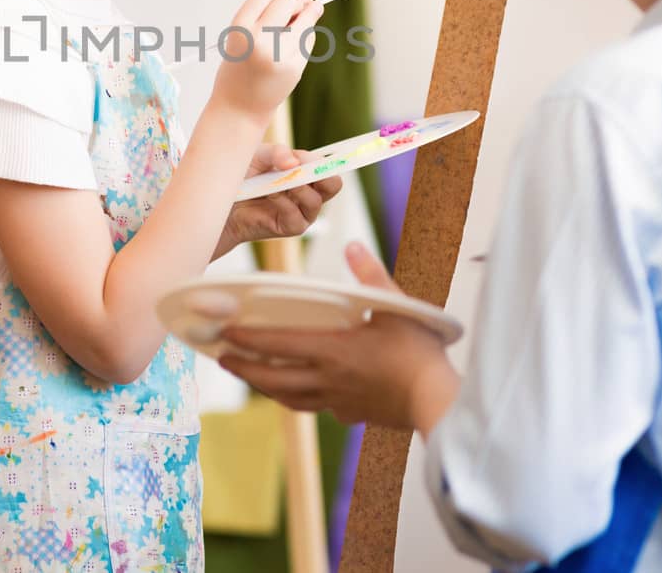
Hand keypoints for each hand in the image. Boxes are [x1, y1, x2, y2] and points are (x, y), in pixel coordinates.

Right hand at [211, 0, 323, 123]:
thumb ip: (269, 17)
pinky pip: (308, 39)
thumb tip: (309, 1)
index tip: (279, 7)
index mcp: (239, 27)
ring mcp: (278, 53)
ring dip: (306, 19)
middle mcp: (258, 38)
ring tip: (292, 35)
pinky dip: (305, 39)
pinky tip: (291, 52)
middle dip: (294, 5)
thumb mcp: (242, 37)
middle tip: (290, 19)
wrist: (238, 109)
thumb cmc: (240, 69)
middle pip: (288, 0)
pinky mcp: (294, 67)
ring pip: (306, 19)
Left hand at [214, 145, 341, 257]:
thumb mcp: (259, 156)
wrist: (223, 200)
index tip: (305, 157)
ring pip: (315, 200)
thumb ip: (277, 153)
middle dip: (321, 175)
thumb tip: (294, 161)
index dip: (322, 160)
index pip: (328, 166)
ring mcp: (302, 211)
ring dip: (296, 187)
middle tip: (302, 169)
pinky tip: (269, 194)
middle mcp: (310, 192)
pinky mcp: (291, 226)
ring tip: (276, 182)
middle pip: (333, 185)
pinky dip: (283, 201)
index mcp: (307, 172)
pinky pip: (296, 215)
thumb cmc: (244, 175)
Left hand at [217, 243, 459, 431]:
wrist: (438, 402)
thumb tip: (353, 246)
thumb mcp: (396, 306)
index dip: (247, 339)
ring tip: (251, 377)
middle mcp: (327, 379)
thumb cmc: (419, 353)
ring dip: (265, 387)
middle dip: (244, 368)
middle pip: (272, 378)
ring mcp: (337, 400)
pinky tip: (298, 393)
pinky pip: (314, 406)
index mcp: (332, 350)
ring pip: (289, 397)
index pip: (277, 345)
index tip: (225, 333)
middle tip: (223, 357)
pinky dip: (297, 398)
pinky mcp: (351, 414)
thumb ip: (370, 276)